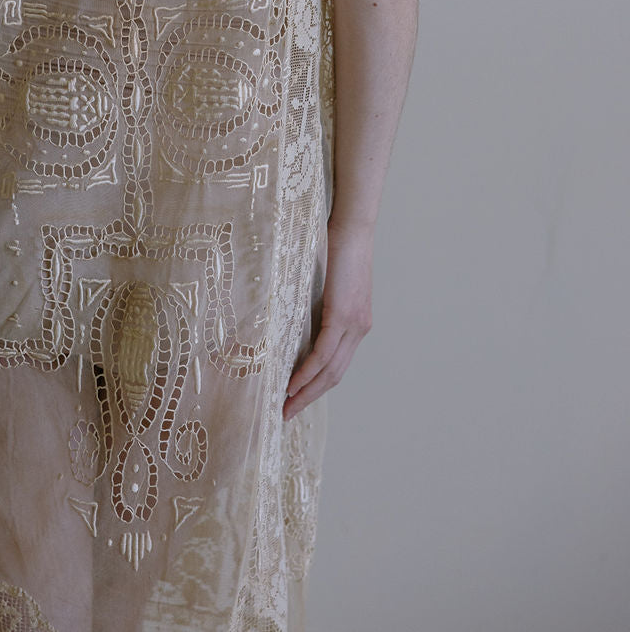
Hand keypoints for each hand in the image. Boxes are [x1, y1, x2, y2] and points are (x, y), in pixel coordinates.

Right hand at [282, 219, 373, 420]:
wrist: (352, 228)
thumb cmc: (337, 248)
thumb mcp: (327, 285)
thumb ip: (319, 305)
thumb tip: (295, 319)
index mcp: (357, 325)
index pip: (337, 366)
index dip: (317, 387)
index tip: (296, 400)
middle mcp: (359, 330)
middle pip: (334, 376)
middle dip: (309, 398)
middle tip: (286, 415)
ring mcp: (354, 324)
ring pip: (329, 370)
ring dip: (306, 392)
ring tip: (285, 407)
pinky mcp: (343, 316)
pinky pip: (323, 353)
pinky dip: (307, 372)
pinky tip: (291, 384)